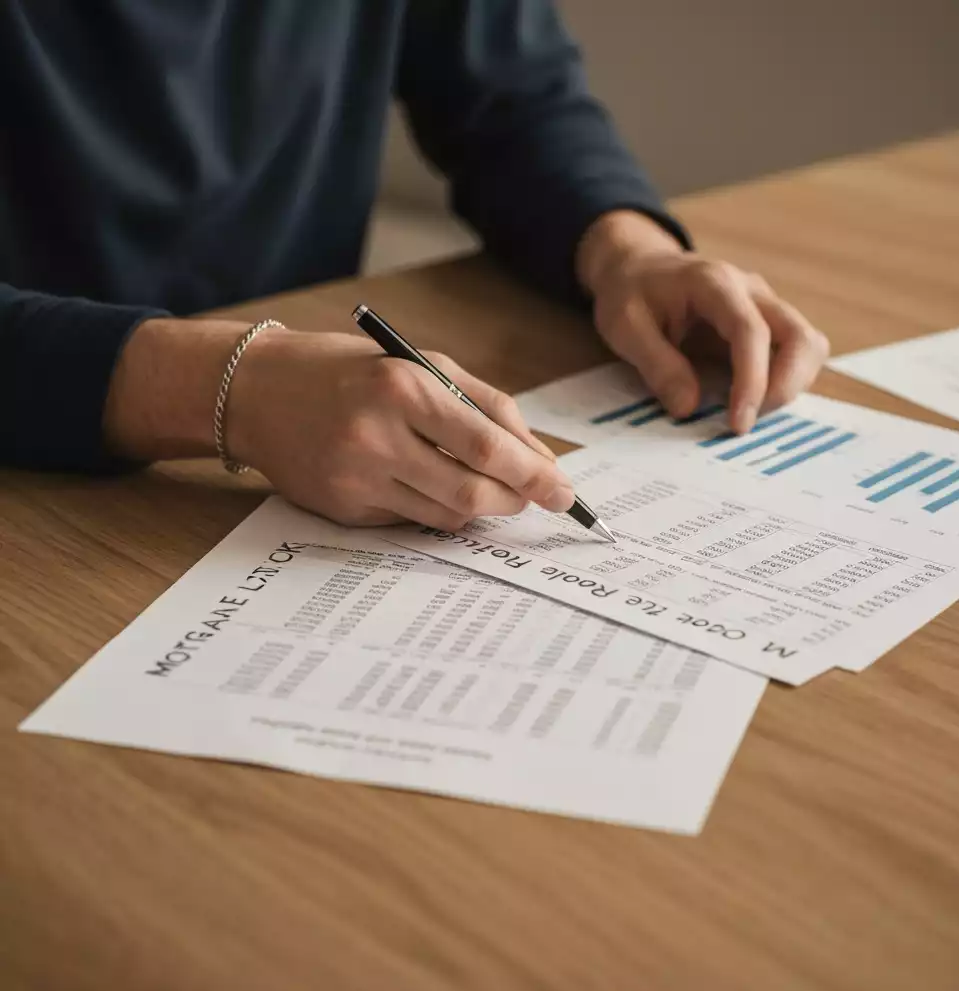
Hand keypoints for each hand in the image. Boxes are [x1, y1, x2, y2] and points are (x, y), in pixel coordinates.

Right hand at [104, 320, 573, 530]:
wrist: (256, 391)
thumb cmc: (349, 369)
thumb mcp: (421, 364)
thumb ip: (485, 404)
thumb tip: (537, 458)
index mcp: (403, 388)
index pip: (487, 446)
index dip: (534, 475)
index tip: (564, 493)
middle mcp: (377, 437)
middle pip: (472, 494)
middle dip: (514, 501)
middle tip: (534, 498)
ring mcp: (357, 479)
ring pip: (446, 516)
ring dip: (478, 506)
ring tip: (480, 484)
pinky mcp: (342, 510)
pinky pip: (411, 521)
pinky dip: (433, 508)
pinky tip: (420, 481)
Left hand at [578, 211, 829, 432]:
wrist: (638, 267)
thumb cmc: (630, 293)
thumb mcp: (624, 327)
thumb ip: (656, 365)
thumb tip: (688, 408)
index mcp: (715, 283)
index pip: (751, 331)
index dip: (751, 380)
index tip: (738, 423)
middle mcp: (751, 291)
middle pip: (799, 336)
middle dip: (785, 386)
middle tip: (747, 422)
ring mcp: (764, 306)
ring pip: (807, 345)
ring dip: (789, 386)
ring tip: (747, 412)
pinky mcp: (766, 324)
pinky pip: (794, 354)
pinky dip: (782, 382)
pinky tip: (749, 401)